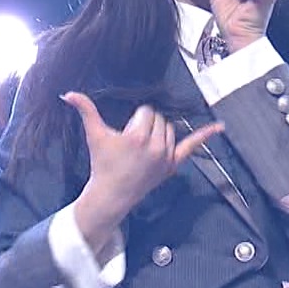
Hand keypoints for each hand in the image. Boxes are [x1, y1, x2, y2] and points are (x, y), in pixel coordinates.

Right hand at [64, 92, 223, 226]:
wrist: (112, 193)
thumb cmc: (103, 164)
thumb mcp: (94, 135)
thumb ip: (85, 111)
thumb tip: (68, 93)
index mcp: (138, 137)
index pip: (146, 111)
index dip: (136, 118)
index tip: (127, 132)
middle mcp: (156, 146)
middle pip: (159, 118)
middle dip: (147, 123)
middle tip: (133, 140)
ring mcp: (167, 156)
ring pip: (170, 128)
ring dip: (159, 131)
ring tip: (143, 146)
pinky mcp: (174, 164)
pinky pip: (192, 146)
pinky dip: (206, 135)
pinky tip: (220, 127)